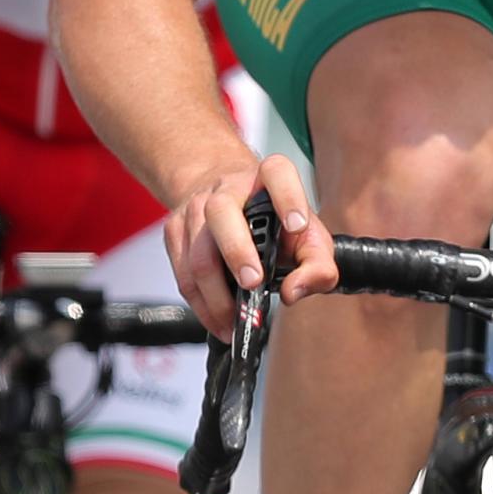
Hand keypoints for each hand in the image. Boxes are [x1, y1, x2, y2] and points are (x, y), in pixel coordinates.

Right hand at [161, 152, 339, 337]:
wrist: (229, 197)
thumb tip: (293, 292)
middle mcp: (228, 187)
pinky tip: (219, 320)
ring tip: (236, 319)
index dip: (288, 197)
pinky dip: (202, 304)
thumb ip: (318, 265)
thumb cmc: (274, 221)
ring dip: (217, 294)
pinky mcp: (175, 230)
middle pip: (221, 212)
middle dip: (236, 251)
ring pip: (198, 252)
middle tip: (253, 283)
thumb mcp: (308, 236)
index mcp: (268, 177)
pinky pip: (183, 273)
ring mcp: (196, 207)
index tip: (298, 225)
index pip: (277, 173)